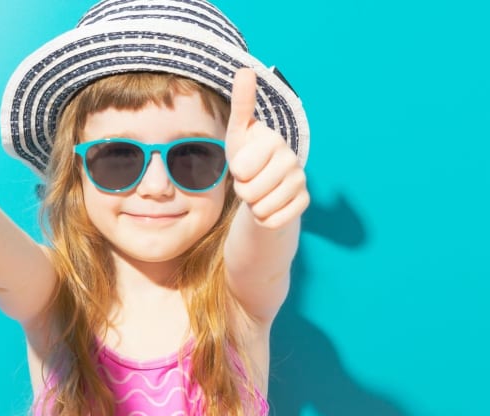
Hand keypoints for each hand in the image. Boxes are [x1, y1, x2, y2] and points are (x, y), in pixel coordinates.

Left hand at [225, 68, 308, 228]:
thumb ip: (241, 104)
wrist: (262, 188)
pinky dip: (264, 218)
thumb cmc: (246, 157)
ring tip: (259, 191)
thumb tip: (245, 69)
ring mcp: (300, 181)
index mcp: (274, 140)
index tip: (243, 163)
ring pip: (260, 207)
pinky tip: (269, 205)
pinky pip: (272, 220)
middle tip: (250, 180)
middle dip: (243, 191)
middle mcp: (292, 159)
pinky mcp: (304, 202)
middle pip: (249, 191)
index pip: (242, 169)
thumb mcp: (237, 133)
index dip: (236, 172)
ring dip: (253, 205)